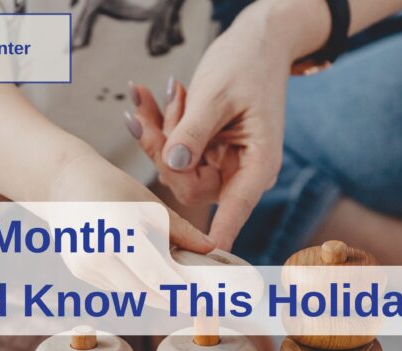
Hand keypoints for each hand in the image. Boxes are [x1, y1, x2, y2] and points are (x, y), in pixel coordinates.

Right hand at [38, 151, 215, 307]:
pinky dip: (135, 285)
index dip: (180, 292)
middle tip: (196, 303)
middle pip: (143, 291)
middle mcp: (98, 253)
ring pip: (129, 292)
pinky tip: (146, 277)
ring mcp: (85, 265)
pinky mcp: (80, 272)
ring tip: (177, 289)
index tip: (201, 301)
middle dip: (171, 300)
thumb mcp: (149, 204)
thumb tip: (209, 248)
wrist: (64, 184)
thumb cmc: (111, 187)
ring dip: (155, 294)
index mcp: (120, 232)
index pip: (155, 275)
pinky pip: (115, 286)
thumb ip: (180, 230)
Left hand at [126, 5, 315, 250]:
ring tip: (147, 93)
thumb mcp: (218, 94)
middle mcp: (239, 171)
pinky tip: (146, 96)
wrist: (257, 41)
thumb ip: (194, 130)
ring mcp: (220, 162)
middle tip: (143, 109)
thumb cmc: (248, 63)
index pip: (236, 209)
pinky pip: (172, 149)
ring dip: (157, 131)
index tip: (203, 258)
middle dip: (161, 148)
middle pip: (187, 183)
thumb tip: (174, 163)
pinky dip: (159, 123)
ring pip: (174, 166)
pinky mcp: (203, 151)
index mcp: (258, 164)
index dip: (218, 234)